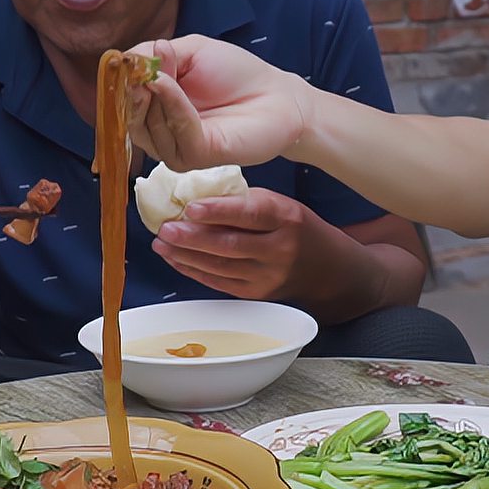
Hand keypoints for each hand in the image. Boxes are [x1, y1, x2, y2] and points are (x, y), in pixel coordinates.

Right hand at [126, 35, 313, 170]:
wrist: (277, 96)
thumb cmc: (236, 73)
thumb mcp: (189, 51)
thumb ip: (154, 55)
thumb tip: (124, 61)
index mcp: (156, 108)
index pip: (123, 102)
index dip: (119, 84)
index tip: (122, 64)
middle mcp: (161, 132)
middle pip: (129, 118)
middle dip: (132, 90)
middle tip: (141, 68)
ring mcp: (176, 148)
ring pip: (146, 127)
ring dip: (153, 95)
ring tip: (163, 73)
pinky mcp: (196, 156)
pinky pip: (174, 131)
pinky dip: (170, 104)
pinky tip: (170, 85)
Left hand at [152, 187, 319, 300]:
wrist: (325, 269)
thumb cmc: (296, 228)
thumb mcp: (281, 205)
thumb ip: (245, 201)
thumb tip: (197, 195)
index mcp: (287, 219)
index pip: (250, 214)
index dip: (218, 211)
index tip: (191, 207)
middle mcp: (279, 249)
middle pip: (230, 245)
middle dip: (193, 237)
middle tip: (165, 228)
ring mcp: (267, 276)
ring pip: (220, 266)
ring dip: (186, 255)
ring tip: (162, 243)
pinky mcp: (256, 293)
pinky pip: (218, 282)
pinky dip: (193, 270)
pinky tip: (175, 258)